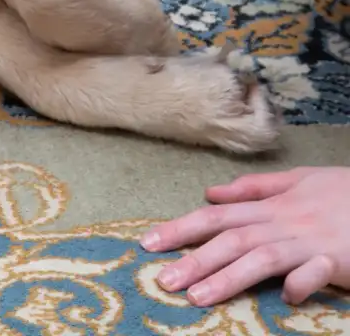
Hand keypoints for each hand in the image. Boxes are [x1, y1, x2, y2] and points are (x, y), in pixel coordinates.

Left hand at [141, 167, 349, 306]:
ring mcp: (309, 242)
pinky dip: (303, 283)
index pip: (216, 217)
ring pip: (261, 258)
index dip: (180, 229)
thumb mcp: (300, 180)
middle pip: (231, 240)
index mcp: (271, 206)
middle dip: (194, 260)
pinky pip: (317, 273)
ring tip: (197, 297)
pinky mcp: (337, 259)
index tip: (147, 244)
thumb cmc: (345, 194)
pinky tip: (288, 297)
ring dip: (229, 277)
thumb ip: (255, 188)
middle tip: (162, 281)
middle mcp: (283, 222)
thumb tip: (210, 192)